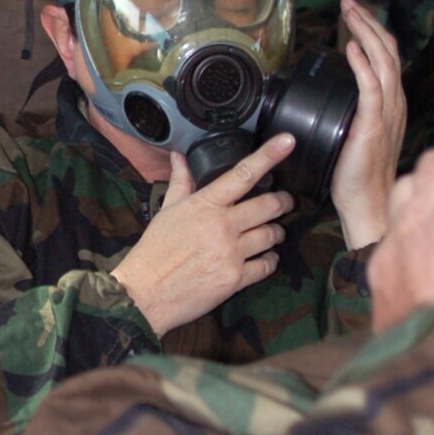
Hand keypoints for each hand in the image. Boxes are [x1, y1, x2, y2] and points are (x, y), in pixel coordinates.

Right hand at [112, 130, 297, 336]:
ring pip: (272, 235)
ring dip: (276, 232)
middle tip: (284, 202)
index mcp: (205, 205)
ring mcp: (231, 253)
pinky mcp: (236, 279)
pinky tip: (265, 258)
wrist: (145, 293)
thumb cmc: (154, 250)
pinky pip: (267, 266)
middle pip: (269, 205)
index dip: (268, 156)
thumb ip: (181, 182)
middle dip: (283, 202)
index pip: (243, 174)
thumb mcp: (167, 211)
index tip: (288, 141)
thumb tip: (179, 157)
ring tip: (272, 232)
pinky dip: (270, 261)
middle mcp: (222, 225)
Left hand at [329, 0, 406, 248]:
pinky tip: (351, 47)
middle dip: (368, 22)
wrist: (369, 204)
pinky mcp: (374, 125)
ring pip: (382, 62)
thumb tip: (336, 95)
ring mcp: (388, 114)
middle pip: (388, 52)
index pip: (386, 58)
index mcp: (392, 104)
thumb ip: (354, 112)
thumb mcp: (356, 133)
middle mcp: (395, 104)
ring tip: (350, 14)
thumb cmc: (357, 175)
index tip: (353, 15)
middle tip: (349, 3)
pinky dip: (362, 64)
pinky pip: (372, 87)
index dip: (372, 32)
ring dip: (365, 34)